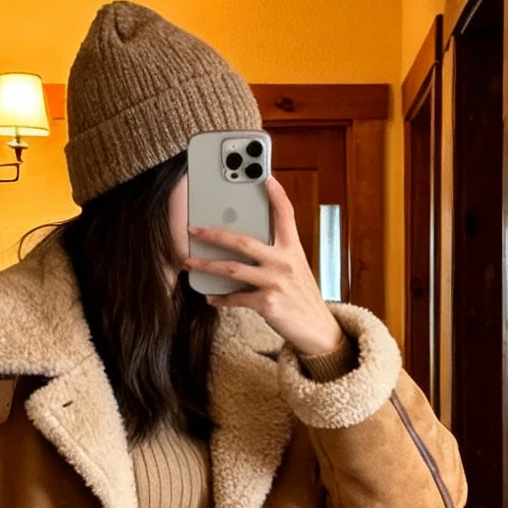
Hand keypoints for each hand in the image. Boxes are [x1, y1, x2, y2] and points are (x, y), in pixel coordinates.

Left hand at [186, 174, 345, 362]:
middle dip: (215, 233)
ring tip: (190, 262)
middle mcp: (284, 261)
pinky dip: (221, 297)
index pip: (285, 215)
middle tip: (193, 228)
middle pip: (243, 241)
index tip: (265, 177)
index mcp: (293, 249)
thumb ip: (277, 253)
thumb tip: (247, 243)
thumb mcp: (296, 268)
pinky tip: (210, 297)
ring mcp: (275, 282)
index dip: (276, 195)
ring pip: (233, 268)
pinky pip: (236, 297)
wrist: (318, 330)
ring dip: (207, 264)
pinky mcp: (268, 303)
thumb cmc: (302, 297)